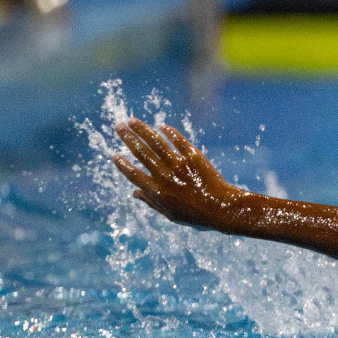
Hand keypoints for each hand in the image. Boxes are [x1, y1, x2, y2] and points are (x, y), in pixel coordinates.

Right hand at [112, 118, 244, 229]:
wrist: (223, 209)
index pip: (133, 174)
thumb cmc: (197, 216)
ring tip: (133, 121)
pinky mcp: (194, 157)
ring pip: (156, 142)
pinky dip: (170, 132)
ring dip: (143, 130)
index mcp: (156, 190)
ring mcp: (179, 164)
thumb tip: (133, 193)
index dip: (122, 164)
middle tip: (119, 126)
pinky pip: (179, 141)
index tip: (114, 155)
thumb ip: (151, 202)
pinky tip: (162, 126)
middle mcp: (164, 175)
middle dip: (128, 138)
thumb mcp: (171, 214)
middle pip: (141, 152)